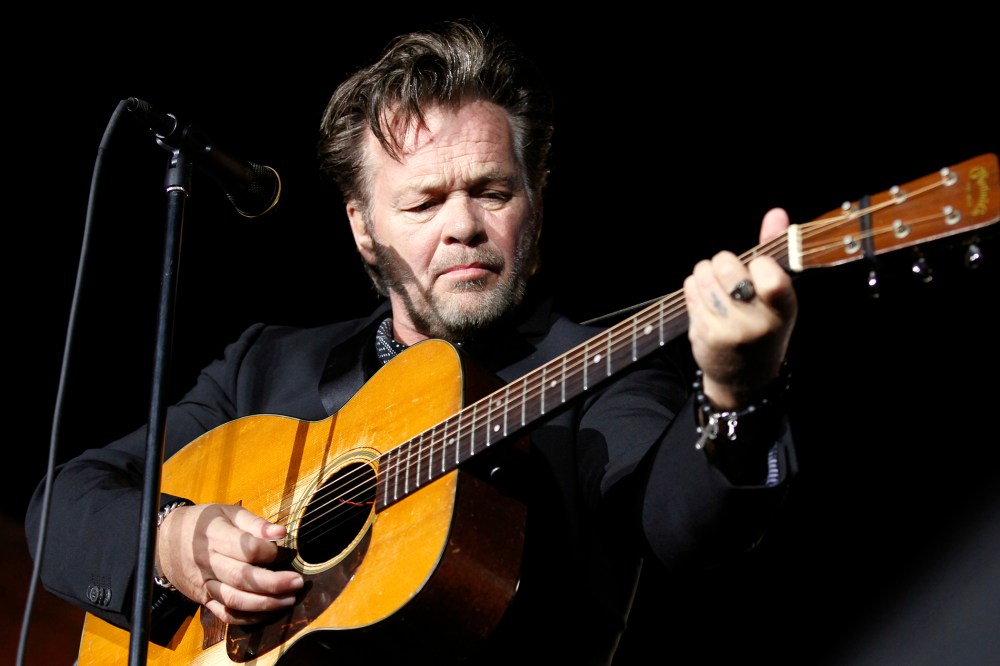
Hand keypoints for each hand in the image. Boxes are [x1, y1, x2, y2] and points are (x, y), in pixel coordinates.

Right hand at [155, 503, 303, 624]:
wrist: (165, 542)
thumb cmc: (202, 523)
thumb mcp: (226, 512)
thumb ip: (254, 523)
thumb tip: (281, 532)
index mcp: (215, 536)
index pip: (246, 548)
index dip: (270, 552)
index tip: (285, 551)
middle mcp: (208, 562)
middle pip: (242, 577)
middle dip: (273, 583)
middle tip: (298, 582)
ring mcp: (204, 584)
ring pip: (234, 600)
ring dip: (265, 603)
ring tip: (289, 599)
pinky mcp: (203, 599)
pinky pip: (225, 614)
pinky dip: (248, 617)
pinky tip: (269, 611)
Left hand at [683, 208, 797, 409]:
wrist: (745, 377)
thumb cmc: (763, 323)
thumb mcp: (778, 295)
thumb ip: (775, 251)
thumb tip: (776, 212)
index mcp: (784, 308)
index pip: (769, 275)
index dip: (756, 262)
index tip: (756, 268)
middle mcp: (758, 322)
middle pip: (727, 266)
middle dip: (723, 262)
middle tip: (727, 273)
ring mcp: (730, 330)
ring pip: (704, 275)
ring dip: (705, 273)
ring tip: (714, 285)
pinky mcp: (705, 334)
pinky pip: (690, 290)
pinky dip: (693, 286)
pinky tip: (704, 298)